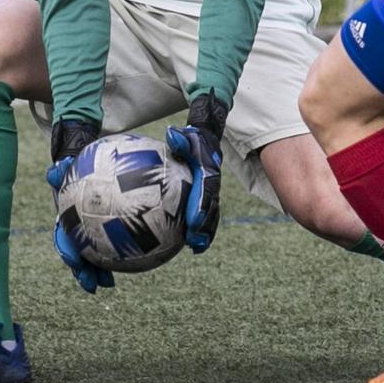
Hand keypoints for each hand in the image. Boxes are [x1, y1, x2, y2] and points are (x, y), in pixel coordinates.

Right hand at [44, 118, 113, 293]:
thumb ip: (62, 169)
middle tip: (93, 285)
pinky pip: (114, 243)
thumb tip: (55, 169)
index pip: (63, 239)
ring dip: (98, 271)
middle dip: (82, 272)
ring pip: (92, 254)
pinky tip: (137, 259)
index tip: (75, 262)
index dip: (68, 252)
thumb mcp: (71, 166)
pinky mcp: (105, 231)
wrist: (86, 164)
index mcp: (65, 217)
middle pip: (77, 254)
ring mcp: (88, 231)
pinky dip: (122, 252)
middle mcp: (75, 227)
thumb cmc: (80, 165)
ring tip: (108, 284)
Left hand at [167, 94, 226, 255]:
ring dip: (205, 234)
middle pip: (211, 210)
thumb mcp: (187, 136)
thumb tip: (171, 134)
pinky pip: (205, 217)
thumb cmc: (192, 139)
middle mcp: (212, 186)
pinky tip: (188, 244)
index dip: (200, 208)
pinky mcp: (205, 200)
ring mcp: (210, 194)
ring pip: (211, 217)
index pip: (205, 193)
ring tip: (195, 248)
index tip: (193, 222)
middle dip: (204, 228)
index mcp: (207, 174)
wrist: (206, 140)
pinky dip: (200, 231)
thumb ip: (180, 138)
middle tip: (194, 242)